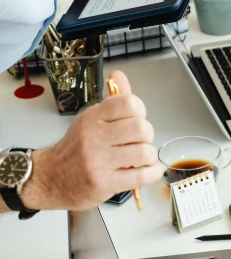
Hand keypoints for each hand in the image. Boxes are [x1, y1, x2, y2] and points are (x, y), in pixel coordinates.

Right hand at [21, 71, 163, 210]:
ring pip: (144, 152)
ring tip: (139, 157)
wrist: (51, 179)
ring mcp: (99, 161)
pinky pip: (141, 176)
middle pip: (141, 128)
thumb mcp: (90, 120)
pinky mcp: (105, 183)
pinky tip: (149, 169)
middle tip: (139, 140)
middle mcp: (94, 137)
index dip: (140, 111)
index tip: (136, 118)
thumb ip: (112, 100)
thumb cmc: (75, 149)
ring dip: (149, 156)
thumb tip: (119, 75)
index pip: (129, 103)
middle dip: (147, 134)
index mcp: (92, 117)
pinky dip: (152, 172)